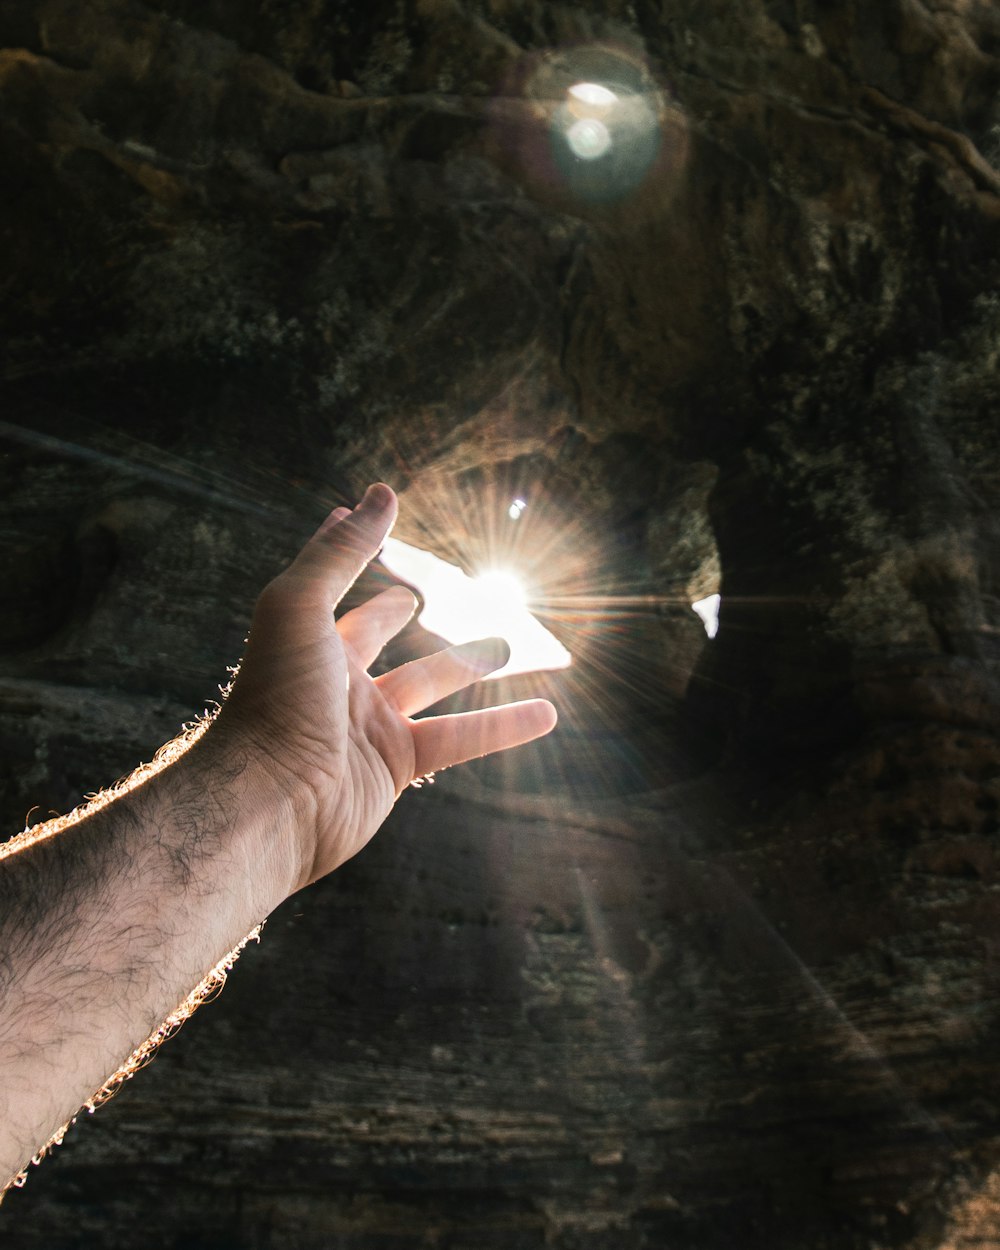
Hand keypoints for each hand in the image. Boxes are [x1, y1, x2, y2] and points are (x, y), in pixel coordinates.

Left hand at [214, 484, 556, 890]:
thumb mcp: (302, 605)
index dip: (350, 555)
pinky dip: (504, 726)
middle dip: (394, 615)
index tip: (368, 524)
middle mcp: (335, 680)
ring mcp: (367, 725)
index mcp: (308, 640)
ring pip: (430, 686)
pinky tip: (547, 714)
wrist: (272, 800)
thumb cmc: (278, 696)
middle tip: (421, 598)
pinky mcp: (396, 766)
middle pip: (377, 638)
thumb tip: (380, 493)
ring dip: (468, 665)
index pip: (333, 586)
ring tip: (509, 645)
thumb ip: (343, 551)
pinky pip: (460, 738)